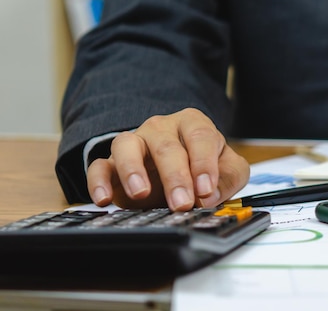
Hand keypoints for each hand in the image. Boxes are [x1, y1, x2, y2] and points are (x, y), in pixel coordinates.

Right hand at [86, 108, 249, 210]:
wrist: (176, 172)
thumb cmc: (203, 166)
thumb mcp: (228, 170)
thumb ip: (228, 178)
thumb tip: (211, 195)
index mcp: (193, 124)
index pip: (200, 137)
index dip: (204, 163)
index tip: (206, 190)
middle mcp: (162, 128)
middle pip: (167, 146)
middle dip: (175, 177)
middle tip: (182, 203)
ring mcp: (135, 142)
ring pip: (127, 145)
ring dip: (133, 170)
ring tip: (141, 193)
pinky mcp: (113, 163)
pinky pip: (99, 166)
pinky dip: (98, 181)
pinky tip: (105, 198)